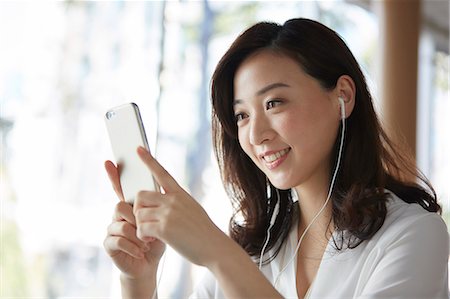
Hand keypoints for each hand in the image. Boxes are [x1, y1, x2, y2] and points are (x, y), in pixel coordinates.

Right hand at [103, 161, 164, 279]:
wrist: (151, 264)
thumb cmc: (158, 240)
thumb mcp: (163, 220)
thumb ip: (158, 205)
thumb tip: (159, 187)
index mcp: (132, 206)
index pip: (121, 187)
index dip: (114, 175)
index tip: (109, 161)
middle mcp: (119, 215)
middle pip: (121, 206)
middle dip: (137, 220)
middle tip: (150, 230)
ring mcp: (112, 228)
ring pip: (122, 224)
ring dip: (138, 236)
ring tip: (147, 244)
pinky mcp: (109, 244)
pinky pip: (119, 240)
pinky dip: (133, 247)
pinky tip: (140, 252)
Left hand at [134, 146, 225, 266]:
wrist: (215, 248)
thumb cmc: (203, 233)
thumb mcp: (192, 210)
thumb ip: (176, 203)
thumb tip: (160, 201)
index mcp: (180, 194)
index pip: (161, 173)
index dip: (148, 160)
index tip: (138, 149)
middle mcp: (174, 200)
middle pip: (141, 195)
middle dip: (138, 209)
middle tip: (145, 221)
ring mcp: (169, 213)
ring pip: (138, 213)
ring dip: (140, 226)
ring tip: (151, 236)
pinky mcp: (164, 228)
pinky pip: (141, 228)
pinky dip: (142, 237)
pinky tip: (151, 241)